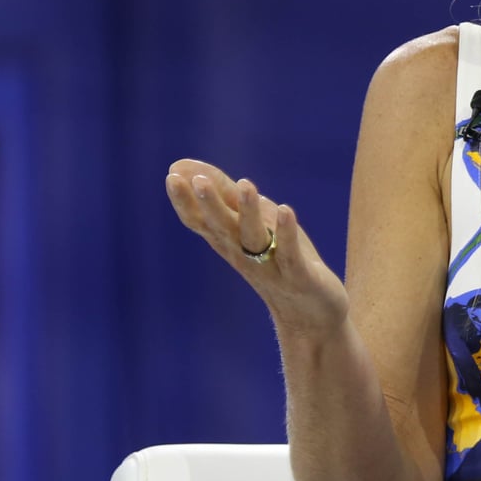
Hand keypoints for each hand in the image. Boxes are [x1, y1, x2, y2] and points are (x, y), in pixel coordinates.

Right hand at [164, 159, 348, 337]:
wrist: (309, 313)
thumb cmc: (275, 259)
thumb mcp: (249, 222)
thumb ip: (222, 194)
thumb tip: (182, 166)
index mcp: (228, 241)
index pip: (200, 222)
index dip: (185, 201)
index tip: (171, 176)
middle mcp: (242, 253)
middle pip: (222, 228)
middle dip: (210, 205)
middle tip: (197, 181)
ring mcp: (269, 266)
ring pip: (254, 238)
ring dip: (248, 212)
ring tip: (245, 184)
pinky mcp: (297, 276)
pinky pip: (289, 254)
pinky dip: (287, 232)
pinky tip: (286, 210)